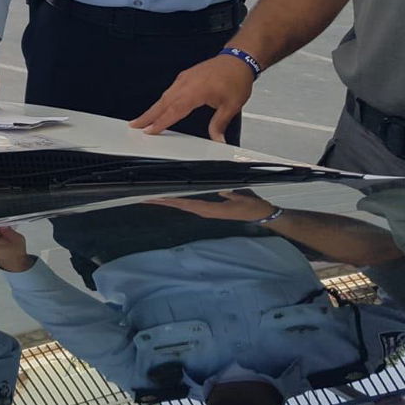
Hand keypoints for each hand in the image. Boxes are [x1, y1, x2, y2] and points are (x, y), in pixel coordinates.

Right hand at [129, 54, 254, 140]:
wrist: (239, 59)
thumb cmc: (236, 79)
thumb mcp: (231, 106)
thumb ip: (219, 124)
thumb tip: (217, 140)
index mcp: (195, 92)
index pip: (173, 111)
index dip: (160, 122)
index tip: (149, 130)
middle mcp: (186, 84)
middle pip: (162, 103)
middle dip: (147, 115)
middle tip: (134, 125)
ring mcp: (184, 79)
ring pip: (164, 96)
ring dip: (153, 108)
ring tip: (143, 119)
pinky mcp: (185, 76)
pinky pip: (169, 90)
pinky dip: (162, 100)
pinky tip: (160, 106)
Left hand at [144, 188, 275, 221]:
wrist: (261, 214)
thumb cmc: (252, 206)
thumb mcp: (241, 197)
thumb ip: (230, 193)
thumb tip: (221, 190)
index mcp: (210, 209)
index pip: (184, 203)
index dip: (169, 200)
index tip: (154, 198)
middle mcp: (204, 210)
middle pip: (178, 204)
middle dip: (161, 201)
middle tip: (143, 197)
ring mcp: (205, 210)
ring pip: (181, 204)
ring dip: (167, 201)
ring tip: (151, 197)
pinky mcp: (208, 208)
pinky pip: (189, 204)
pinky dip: (177, 200)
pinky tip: (170, 198)